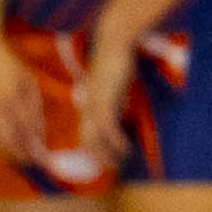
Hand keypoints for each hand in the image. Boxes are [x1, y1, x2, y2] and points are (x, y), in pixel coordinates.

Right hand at [0, 34, 48, 166]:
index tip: (43, 156)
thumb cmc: (9, 64)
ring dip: (5, 151)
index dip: (36, 144)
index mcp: (14, 96)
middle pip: (9, 140)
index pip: (27, 128)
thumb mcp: (28, 81)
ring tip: (16, 153)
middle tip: (31, 159)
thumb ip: (33, 107)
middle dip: (21, 153)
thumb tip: (39, 133)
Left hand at [67, 25, 141, 167]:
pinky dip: (116, 142)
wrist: (114, 42)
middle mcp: (88, 106)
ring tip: (120, 163)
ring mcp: (94, 104)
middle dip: (98, 157)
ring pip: (95, 138)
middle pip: (86, 140)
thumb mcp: (115, 85)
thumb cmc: (117, 60)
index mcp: (89, 103)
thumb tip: (120, 110)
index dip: (94, 149)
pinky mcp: (104, 100)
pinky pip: (108, 128)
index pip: (86, 132)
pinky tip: (126, 149)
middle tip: (112, 168)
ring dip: (107, 154)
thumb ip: (115, 99)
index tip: (106, 159)